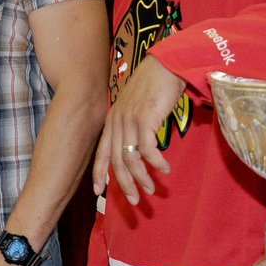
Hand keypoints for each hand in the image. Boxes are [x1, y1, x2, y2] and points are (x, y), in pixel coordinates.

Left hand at [92, 54, 185, 203]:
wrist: (166, 65)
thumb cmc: (155, 86)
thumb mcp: (137, 107)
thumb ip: (133, 125)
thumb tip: (138, 147)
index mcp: (112, 120)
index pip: (101, 152)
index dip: (99, 173)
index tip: (99, 192)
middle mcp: (117, 122)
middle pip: (115, 161)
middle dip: (124, 184)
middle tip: (136, 201)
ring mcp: (129, 121)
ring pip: (130, 159)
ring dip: (142, 177)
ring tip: (153, 189)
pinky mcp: (145, 119)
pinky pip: (148, 150)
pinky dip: (156, 162)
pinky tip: (165, 168)